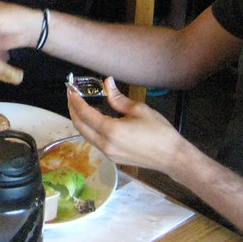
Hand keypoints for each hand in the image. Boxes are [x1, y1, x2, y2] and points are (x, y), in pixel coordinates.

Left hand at [67, 77, 185, 174]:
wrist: (171, 157)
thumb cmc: (159, 132)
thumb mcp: (139, 110)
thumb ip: (118, 98)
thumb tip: (107, 83)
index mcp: (110, 130)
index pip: (84, 113)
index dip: (75, 100)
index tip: (71, 90)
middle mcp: (105, 144)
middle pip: (79, 126)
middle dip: (73, 109)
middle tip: (72, 96)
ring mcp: (107, 153)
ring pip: (85, 135)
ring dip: (80, 120)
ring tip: (83, 105)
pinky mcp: (112, 158)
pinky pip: (94, 141)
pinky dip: (90, 129)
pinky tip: (96, 119)